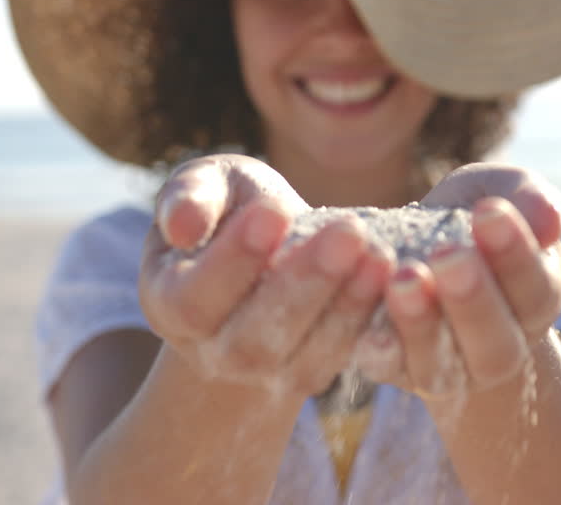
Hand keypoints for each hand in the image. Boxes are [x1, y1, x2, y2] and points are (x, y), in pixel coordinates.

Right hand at [140, 155, 393, 397]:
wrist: (266, 257)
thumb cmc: (230, 210)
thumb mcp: (208, 187)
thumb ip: (191, 196)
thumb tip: (182, 225)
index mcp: (169, 304)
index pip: (194, 296)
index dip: (233, 258)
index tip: (274, 211)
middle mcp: (211, 351)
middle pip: (253, 335)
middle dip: (304, 281)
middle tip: (348, 232)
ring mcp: (262, 372)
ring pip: (301, 353)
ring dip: (344, 303)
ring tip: (378, 253)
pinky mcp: (308, 374)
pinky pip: (338, 356)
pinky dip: (366, 318)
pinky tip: (391, 277)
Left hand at [356, 163, 560, 401]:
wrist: (413, 256)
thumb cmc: (465, 221)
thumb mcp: (498, 194)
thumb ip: (527, 198)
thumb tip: (551, 221)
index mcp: (534, 301)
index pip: (536, 288)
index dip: (515, 253)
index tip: (489, 212)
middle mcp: (500, 346)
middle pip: (496, 341)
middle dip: (472, 298)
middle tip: (448, 255)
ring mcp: (448, 366)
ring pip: (443, 362)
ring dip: (421, 322)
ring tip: (403, 278)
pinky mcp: (397, 370)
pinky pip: (388, 368)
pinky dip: (379, 347)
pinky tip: (367, 323)